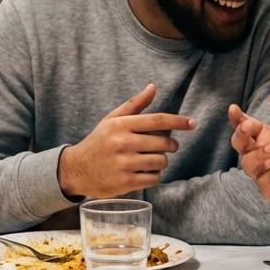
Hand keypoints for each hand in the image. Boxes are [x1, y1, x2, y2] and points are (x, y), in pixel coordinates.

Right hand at [58, 83, 194, 198]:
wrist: (77, 169)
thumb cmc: (99, 142)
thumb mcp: (112, 120)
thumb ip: (134, 104)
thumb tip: (153, 87)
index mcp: (121, 125)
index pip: (157, 120)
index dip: (178, 121)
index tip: (192, 123)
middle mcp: (123, 143)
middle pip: (163, 143)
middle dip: (170, 145)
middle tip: (167, 147)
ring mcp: (124, 163)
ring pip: (160, 161)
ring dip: (161, 162)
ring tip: (152, 160)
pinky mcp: (125, 182)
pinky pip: (153, 178)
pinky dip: (153, 176)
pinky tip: (144, 173)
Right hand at [228, 92, 269, 219]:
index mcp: (266, 137)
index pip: (246, 126)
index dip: (237, 118)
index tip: (233, 108)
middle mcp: (260, 154)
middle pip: (239, 144)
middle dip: (240, 135)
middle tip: (249, 127)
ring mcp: (263, 173)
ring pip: (248, 163)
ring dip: (259, 154)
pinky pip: (263, 181)